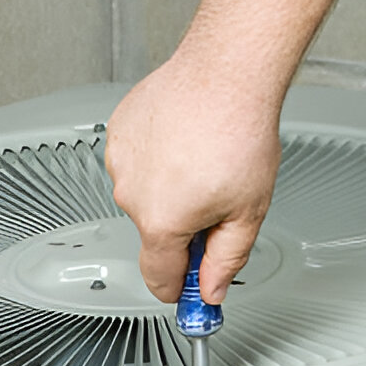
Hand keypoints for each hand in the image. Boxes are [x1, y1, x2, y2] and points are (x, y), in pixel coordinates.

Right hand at [104, 56, 281, 304]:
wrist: (225, 72)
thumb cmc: (239, 132)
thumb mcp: (247, 212)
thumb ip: (225, 260)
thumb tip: (211, 290)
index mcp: (161, 222)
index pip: (159, 278)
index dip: (180, 289)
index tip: (190, 292)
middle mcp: (131, 194)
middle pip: (156, 234)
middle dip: (184, 228)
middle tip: (218, 199)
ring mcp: (120, 162)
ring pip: (145, 196)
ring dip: (170, 190)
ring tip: (202, 161)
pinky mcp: (117, 133)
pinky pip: (137, 162)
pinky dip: (158, 159)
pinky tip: (184, 142)